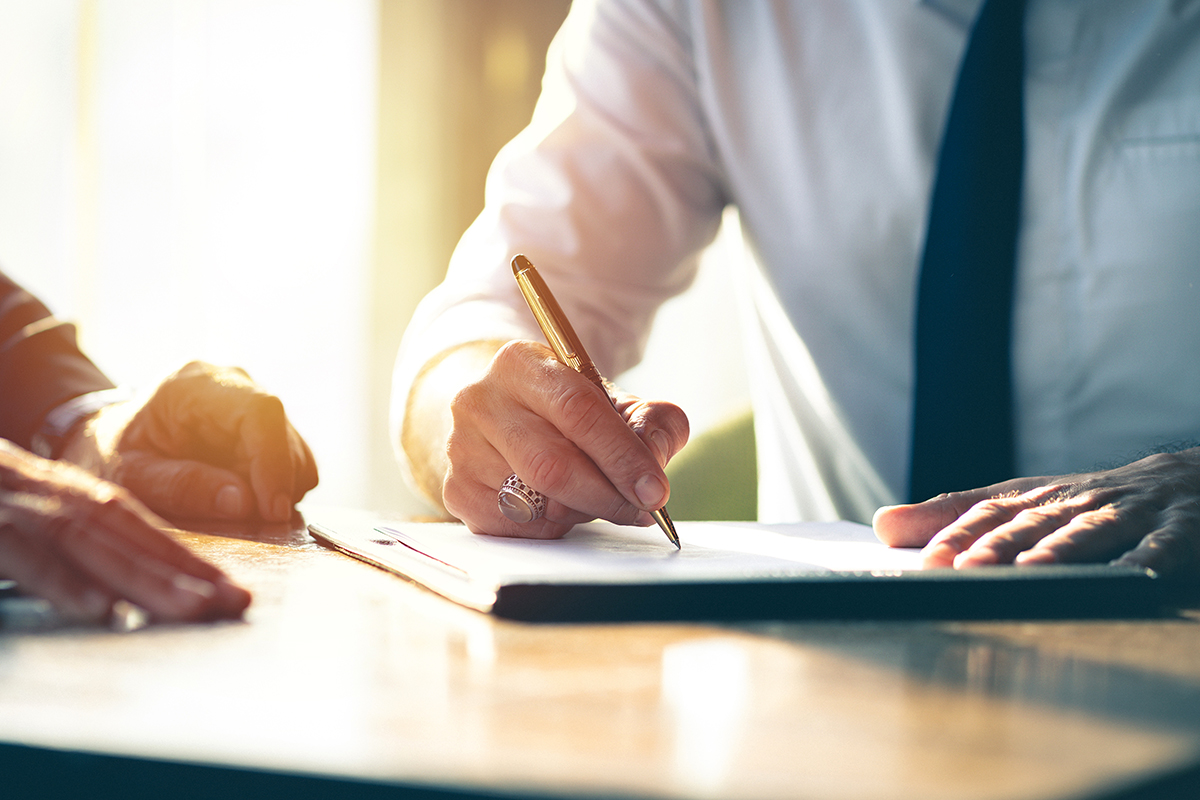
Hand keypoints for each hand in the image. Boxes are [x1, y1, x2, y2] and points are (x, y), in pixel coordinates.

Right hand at [0, 440, 249, 621]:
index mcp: (58, 493)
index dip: (184, 557)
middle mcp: (46, 495)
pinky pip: (28, 555)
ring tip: (195, 611)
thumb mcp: (16, 510)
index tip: (232, 589)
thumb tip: (107, 588)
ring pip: (91, 544)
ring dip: (146, 579)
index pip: (135, 527)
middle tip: (237, 606)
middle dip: (186, 573)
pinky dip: (67, 582)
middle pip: (127, 536)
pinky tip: (104, 611)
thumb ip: (55, 544)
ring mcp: (13, 507)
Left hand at [69, 362, 317, 522]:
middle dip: (275, 484)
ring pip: (295, 449)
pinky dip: (277, 487)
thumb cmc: (107, 454)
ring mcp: (252, 402)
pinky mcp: (263, 426)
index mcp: (195, 385)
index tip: (272, 510)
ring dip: (277, 488)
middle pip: (283, 433)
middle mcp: (233, 383)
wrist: (103, 439)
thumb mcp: (127, 475)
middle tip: (250, 522)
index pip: (260, 411)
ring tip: (235, 507)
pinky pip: (293, 460)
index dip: (274, 461)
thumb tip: (244, 502)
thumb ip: (179, 486)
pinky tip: (242, 496)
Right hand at [434, 340, 688, 536]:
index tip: (654, 490)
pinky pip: (516, 526)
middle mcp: (479, 400)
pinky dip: (551, 526)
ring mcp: (461, 448)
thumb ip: (651, 421)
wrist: (503, 415)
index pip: (578, 411)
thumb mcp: (613, 401)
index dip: (622, 456)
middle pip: (552, 464)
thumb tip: (654, 458)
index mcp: (520, 363)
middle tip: (641, 510)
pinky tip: (560, 506)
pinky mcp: (456, 489)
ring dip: (581, 511)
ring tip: (598, 497)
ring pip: (535, 501)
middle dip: (607, 495)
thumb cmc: (565, 410)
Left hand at [873, 449, 1199, 579]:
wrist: (1184, 479)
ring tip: (1032, 572)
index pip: (987, 515)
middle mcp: (1076, 501)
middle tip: (963, 571)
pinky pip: (1163, 544)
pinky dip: (1147, 559)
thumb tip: (881, 524)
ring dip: (1060, 551)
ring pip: (1089, 531)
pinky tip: (1132, 576)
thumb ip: (953, 515)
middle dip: (996, 547)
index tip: (924, 562)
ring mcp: (1127, 513)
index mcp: (1036, 498)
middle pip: (1030, 524)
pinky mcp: (1178, 528)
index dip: (955, 536)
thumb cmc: (1086, 500)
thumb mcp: (1021, 503)